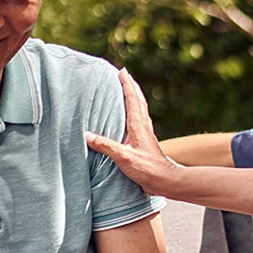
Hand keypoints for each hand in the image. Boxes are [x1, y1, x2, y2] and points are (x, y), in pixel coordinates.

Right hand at [85, 69, 178, 196]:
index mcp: (138, 125)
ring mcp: (145, 133)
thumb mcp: (124, 157)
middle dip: (130, 86)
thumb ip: (105, 146)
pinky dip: (134, 111)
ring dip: (133, 96)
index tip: (121, 71)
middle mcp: (143, 126)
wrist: (165, 181)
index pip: (132, 99)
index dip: (127, 84)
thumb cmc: (147, 169)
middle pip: (138, 100)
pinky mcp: (145, 142)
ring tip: (126, 89)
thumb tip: (87, 135)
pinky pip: (139, 119)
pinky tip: (129, 116)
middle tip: (123, 74)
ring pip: (140, 109)